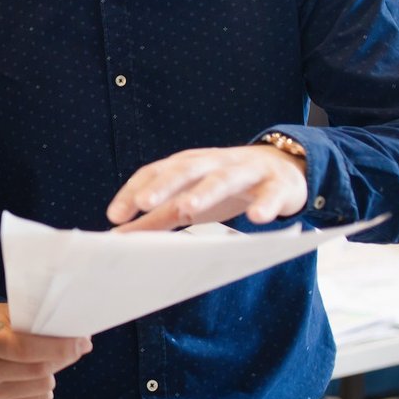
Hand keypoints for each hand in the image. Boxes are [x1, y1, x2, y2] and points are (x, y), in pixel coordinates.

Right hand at [0, 303, 90, 398]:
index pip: (24, 349)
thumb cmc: (2, 324)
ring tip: (44, 360)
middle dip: (62, 357)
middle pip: (38, 370)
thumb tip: (82, 340)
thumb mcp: (14, 314)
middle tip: (73, 347)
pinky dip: (44, 390)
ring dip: (52, 373)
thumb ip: (41, 324)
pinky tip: (35, 378)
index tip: (81, 341)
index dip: (57, 347)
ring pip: (41, 386)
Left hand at [105, 144, 307, 231]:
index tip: (115, 215)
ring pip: (224, 178)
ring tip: (187, 208)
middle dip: (164, 185)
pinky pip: (271, 194)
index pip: (156, 172)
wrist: (282, 169)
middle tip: (144, 202)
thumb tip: (118, 235)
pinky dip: (265, 204)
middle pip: (186, 169)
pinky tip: (256, 218)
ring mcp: (246, 172)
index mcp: (188, 165)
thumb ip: (155, 217)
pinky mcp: (277, 185)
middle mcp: (214, 163)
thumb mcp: (188, 201)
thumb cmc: (225, 189)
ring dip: (206, 192)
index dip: (134, 190)